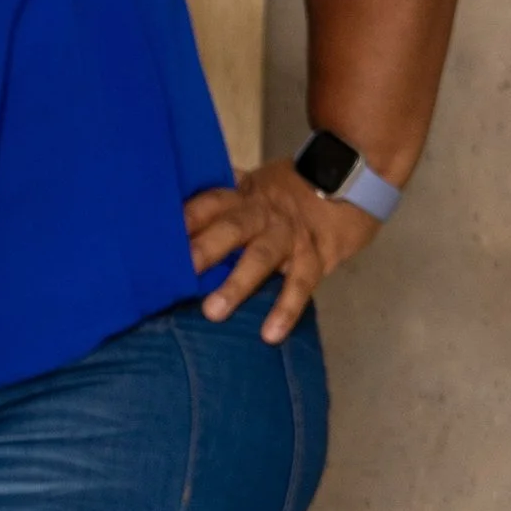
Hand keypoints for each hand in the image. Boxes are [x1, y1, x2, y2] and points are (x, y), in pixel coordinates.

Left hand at [185, 158, 378, 339]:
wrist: (355, 176)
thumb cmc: (293, 187)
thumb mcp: (256, 182)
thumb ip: (223, 196)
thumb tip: (173, 209)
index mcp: (244, 195)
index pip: (210, 201)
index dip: (187, 216)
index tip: (156, 235)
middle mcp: (263, 213)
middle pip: (231, 227)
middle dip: (206, 248)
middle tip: (180, 270)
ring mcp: (290, 235)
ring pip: (261, 257)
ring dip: (237, 285)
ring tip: (213, 312)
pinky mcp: (316, 255)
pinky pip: (300, 284)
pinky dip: (286, 309)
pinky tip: (270, 334)